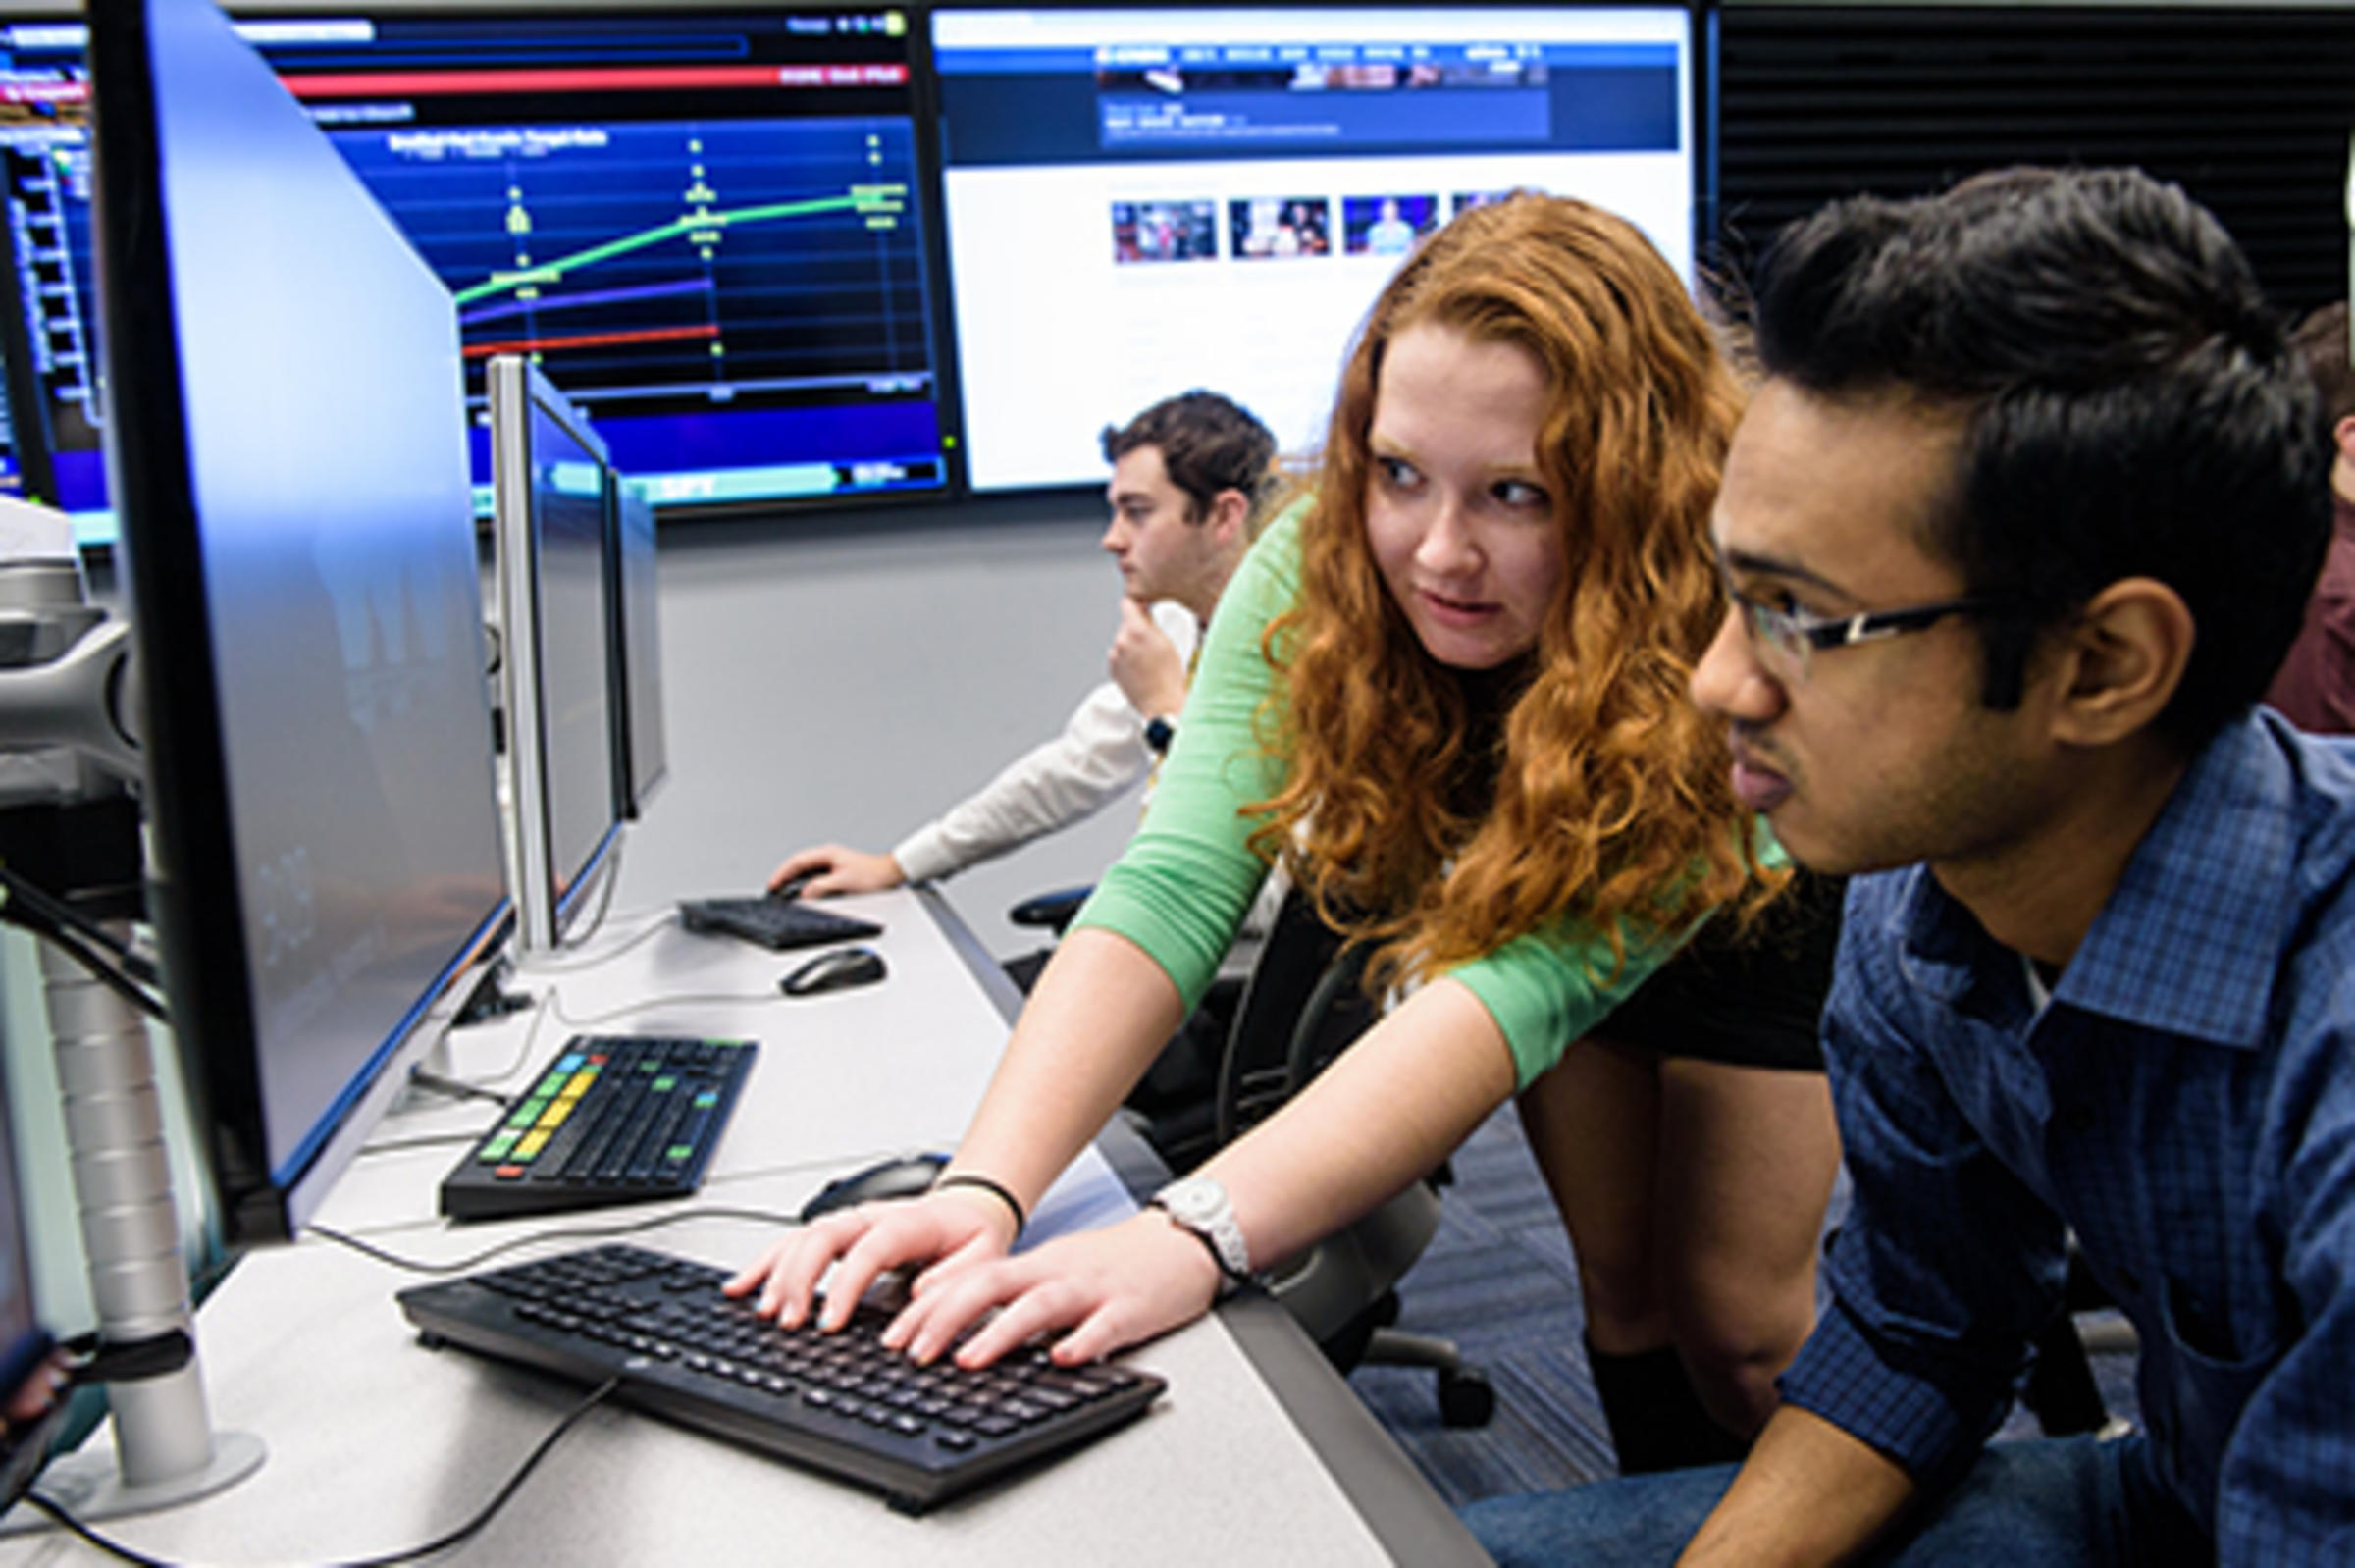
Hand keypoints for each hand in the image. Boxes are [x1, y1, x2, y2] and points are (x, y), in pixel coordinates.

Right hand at [725, 1186, 1014, 1331]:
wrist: (968, 1209)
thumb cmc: (970, 1235)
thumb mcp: (984, 1256)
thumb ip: (956, 1276)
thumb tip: (920, 1295)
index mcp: (908, 1222)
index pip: (869, 1250)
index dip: (846, 1286)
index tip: (830, 1323)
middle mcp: (870, 1217)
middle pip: (822, 1236)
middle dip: (800, 1279)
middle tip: (789, 1321)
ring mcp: (848, 1222)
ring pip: (800, 1237)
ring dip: (777, 1273)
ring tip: (763, 1311)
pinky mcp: (833, 1234)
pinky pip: (791, 1243)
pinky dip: (763, 1264)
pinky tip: (741, 1287)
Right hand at [767, 843, 904, 896]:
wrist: (890, 874)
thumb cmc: (873, 875)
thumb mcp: (843, 883)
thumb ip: (821, 887)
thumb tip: (804, 893)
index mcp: (827, 853)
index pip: (797, 861)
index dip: (782, 873)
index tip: (773, 884)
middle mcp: (829, 856)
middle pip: (799, 865)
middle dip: (784, 876)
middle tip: (774, 889)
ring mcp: (833, 863)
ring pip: (806, 871)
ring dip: (794, 880)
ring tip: (784, 891)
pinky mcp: (837, 871)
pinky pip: (814, 876)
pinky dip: (805, 884)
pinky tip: (803, 892)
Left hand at [881, 1209, 1221, 1369]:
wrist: (1182, 1241)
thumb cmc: (1117, 1263)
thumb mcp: (1056, 1271)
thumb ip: (1012, 1295)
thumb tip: (954, 1322)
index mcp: (1035, 1265)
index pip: (969, 1279)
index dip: (927, 1306)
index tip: (893, 1335)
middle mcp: (1056, 1272)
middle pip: (992, 1285)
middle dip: (946, 1318)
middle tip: (913, 1352)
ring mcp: (1093, 1289)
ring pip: (1039, 1305)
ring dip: (999, 1333)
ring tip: (968, 1359)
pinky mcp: (1131, 1309)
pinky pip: (1105, 1326)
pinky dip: (1082, 1343)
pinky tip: (1063, 1359)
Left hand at [1106, 599, 1186, 723]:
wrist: (1161, 704)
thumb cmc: (1169, 677)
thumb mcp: (1166, 642)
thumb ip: (1151, 624)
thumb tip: (1143, 614)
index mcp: (1136, 630)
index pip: (1127, 604)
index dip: (1136, 607)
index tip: (1141, 610)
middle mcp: (1121, 641)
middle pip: (1126, 625)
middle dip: (1137, 630)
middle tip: (1152, 644)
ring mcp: (1114, 655)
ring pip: (1123, 641)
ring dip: (1131, 646)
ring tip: (1148, 661)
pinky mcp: (1112, 668)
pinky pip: (1119, 656)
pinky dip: (1127, 659)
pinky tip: (1141, 669)